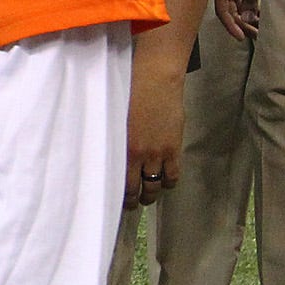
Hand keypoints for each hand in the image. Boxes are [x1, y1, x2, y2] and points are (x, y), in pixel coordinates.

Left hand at [125, 64, 182, 207]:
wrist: (155, 80)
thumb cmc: (130, 93)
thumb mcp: (116, 118)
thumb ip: (116, 139)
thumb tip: (111, 154)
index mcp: (120, 147)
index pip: (119, 181)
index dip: (119, 194)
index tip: (117, 199)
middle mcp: (138, 154)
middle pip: (136, 188)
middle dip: (134, 200)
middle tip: (132, 204)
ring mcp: (157, 153)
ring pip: (155, 184)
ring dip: (151, 194)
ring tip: (148, 196)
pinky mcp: (173, 148)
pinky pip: (172, 175)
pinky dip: (168, 182)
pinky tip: (164, 182)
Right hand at [212, 0, 265, 40]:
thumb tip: (248, 19)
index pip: (222, 11)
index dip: (230, 26)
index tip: (241, 37)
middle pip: (230, 13)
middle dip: (242, 25)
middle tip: (257, 36)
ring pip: (238, 10)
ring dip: (247, 20)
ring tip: (261, 30)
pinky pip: (244, 3)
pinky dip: (251, 11)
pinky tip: (261, 19)